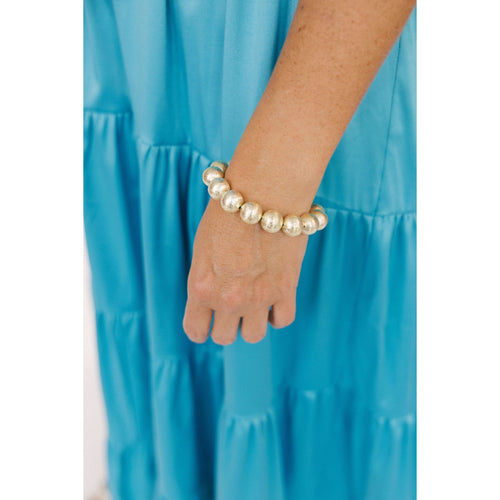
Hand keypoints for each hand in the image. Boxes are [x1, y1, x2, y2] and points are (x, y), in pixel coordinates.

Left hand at [183, 198, 307, 344]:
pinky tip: (274, 300)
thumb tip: (213, 297)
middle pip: (225, 337)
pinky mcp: (286, 289)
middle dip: (226, 325)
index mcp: (201, 287)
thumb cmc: (227, 213)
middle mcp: (228, 299)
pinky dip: (278, 314)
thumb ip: (206, 279)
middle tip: (231, 309)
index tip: (205, 324)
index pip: (195, 330)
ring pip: (254, 336)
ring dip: (252, 323)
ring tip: (255, 305)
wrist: (262, 192)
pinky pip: (283, 320)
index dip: (199, 329)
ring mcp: (259, 298)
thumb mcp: (202, 249)